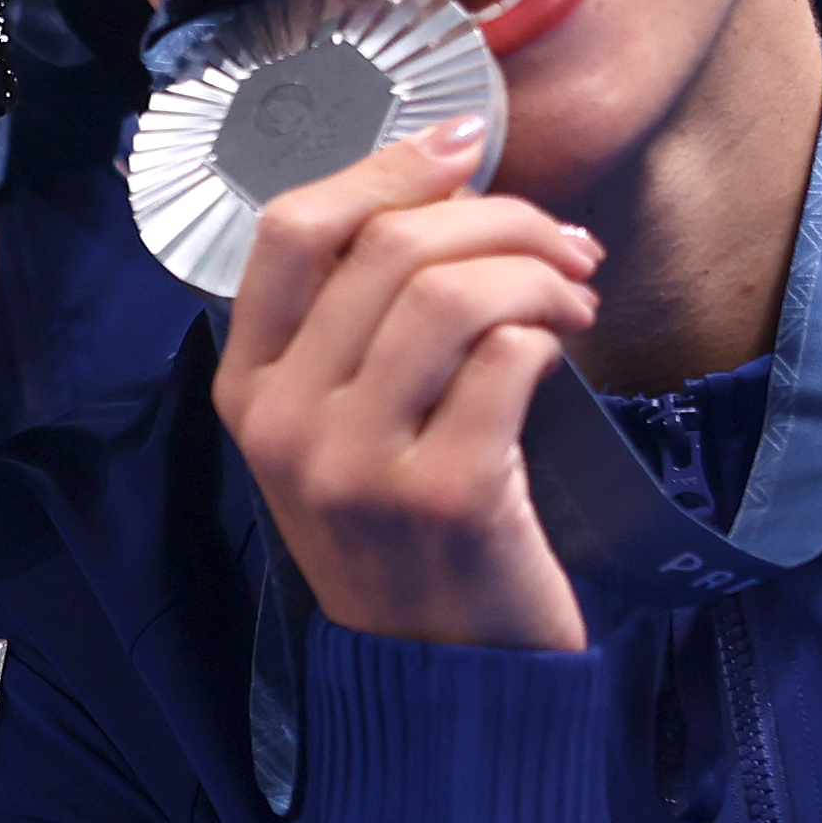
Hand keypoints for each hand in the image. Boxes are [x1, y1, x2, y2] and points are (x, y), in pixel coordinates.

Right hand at [211, 128, 606, 654]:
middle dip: (499, 217)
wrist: (440, 679)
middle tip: (561, 243)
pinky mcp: (444, 496)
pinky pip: (506, 358)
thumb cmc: (404, 533)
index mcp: (247, 388)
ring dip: (535, 270)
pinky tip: (567, 349)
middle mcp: (285, 422)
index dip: (384, 165)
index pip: (288, 229)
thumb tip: (443, 186)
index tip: (464, 143)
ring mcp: (358, 464)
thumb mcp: (338, 429)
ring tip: (574, 294)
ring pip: (449, 291)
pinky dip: (550, 332)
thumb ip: (355, 325)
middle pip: (386, 246)